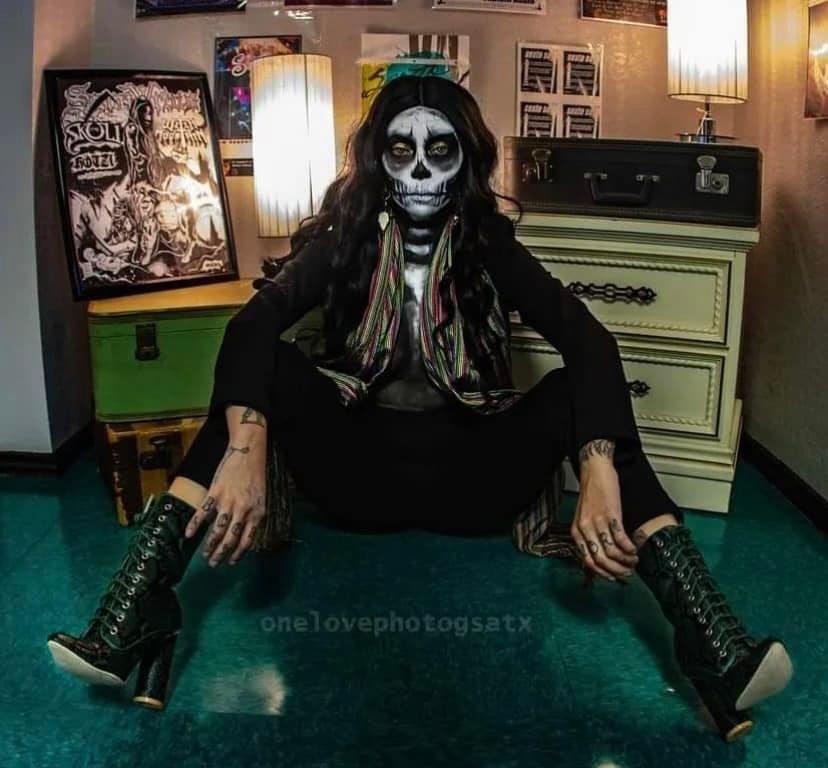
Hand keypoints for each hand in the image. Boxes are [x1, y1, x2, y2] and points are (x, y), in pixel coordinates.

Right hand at [184, 407, 267, 565]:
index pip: (247, 540)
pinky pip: (202, 514)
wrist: (248, 452)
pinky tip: (189, 535)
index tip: (231, 562)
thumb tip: (244, 533)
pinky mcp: (215, 493)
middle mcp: (243, 510)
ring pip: (216, 531)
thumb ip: (253, 515)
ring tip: (204, 554)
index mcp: (257, 512)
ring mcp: (228, 502)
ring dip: (209, 545)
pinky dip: (194, 526)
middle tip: (213, 563)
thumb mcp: (261, 497)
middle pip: (230, 539)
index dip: (239, 554)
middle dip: (221, 554)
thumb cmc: (255, 474)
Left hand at [570, 441, 638, 581]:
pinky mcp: (611, 514)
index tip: (614, 577)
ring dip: (626, 560)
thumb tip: (598, 556)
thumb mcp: (583, 518)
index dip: (603, 573)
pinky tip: (635, 549)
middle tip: (627, 572)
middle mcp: (585, 529)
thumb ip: (588, 536)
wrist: (594, 471)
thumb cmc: (591, 495)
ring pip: (612, 552)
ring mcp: (597, 521)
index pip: (587, 561)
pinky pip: (621, 538)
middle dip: (616, 570)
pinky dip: (630, 548)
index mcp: (576, 531)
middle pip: (600, 560)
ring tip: (634, 560)